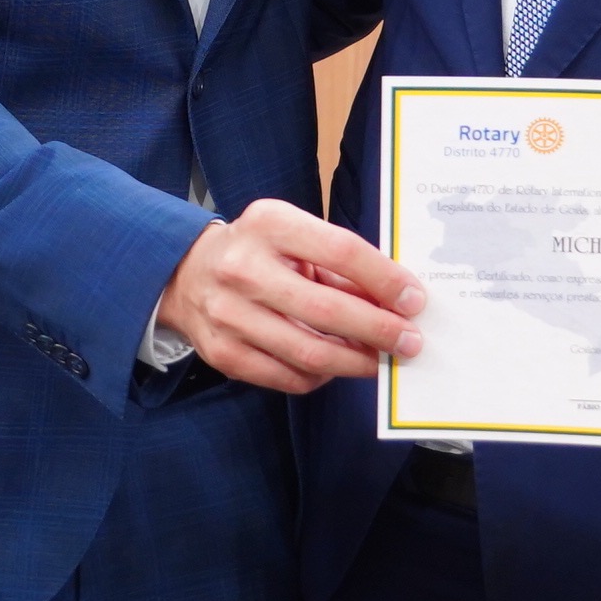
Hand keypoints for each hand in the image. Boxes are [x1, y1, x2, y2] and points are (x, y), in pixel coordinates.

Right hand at [156, 198, 425, 393]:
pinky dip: (320, 376)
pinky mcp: (223, 352)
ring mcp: (228, 314)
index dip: (385, 279)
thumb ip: (340, 265)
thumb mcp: (295, 236)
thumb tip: (397, 301)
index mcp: (269, 225)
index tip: (415, 300)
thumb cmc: (258, 251)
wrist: (185, 273)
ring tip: (379, 361)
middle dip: (379, 330)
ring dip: (355, 362)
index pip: (341, 251)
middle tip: (410, 342)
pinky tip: (335, 366)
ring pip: (309, 352)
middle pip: (327, 311)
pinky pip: (287, 376)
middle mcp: (243, 268)